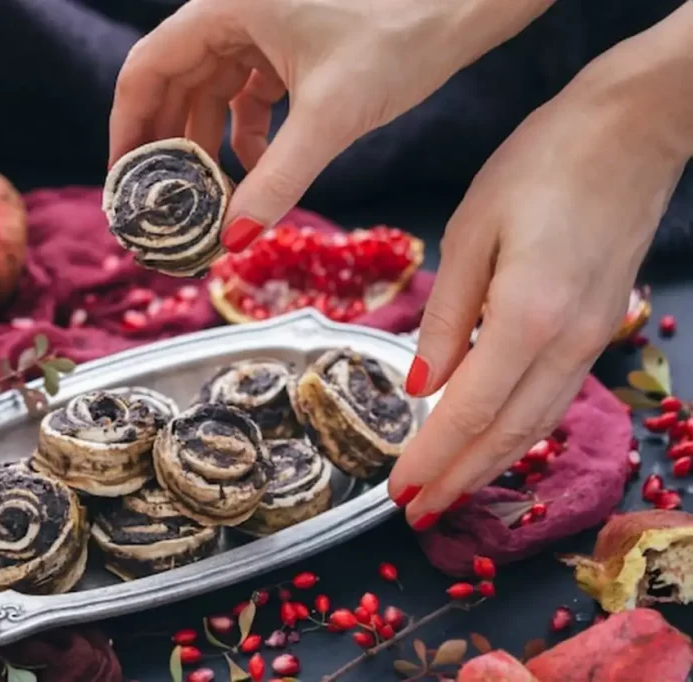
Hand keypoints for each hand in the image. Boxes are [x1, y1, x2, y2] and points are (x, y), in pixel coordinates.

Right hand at [108, 0, 552, 250]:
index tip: (123, 181)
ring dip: (207, 144)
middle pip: (174, 82)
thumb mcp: (331, 116)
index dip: (127, 129)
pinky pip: (249, 90)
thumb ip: (276, 179)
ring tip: (204, 199)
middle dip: (167, 146)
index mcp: (227, 6)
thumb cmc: (404, 31)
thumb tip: (233, 239)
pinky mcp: (292, 39)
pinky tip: (256, 169)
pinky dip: (248, 130)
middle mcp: (234, 8)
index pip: (146, 70)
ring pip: (212, 89)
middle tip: (158, 203)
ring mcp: (263, 21)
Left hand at [388, 10, 692, 529]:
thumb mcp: (470, 233)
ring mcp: (590, 340)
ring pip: (534, 424)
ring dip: (488, 463)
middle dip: (457, 478)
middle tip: (416, 509)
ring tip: (447, 488)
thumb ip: (446, 317)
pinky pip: (553, 397)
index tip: (398, 492)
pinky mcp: (599, 328)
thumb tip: (421, 386)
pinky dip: (518, 430)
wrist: (630, 132)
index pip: (468, 413)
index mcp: (524, 318)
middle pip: (506, 434)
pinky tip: (493, 439)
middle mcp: (564, 344)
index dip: (431, 459)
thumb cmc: (540, 166)